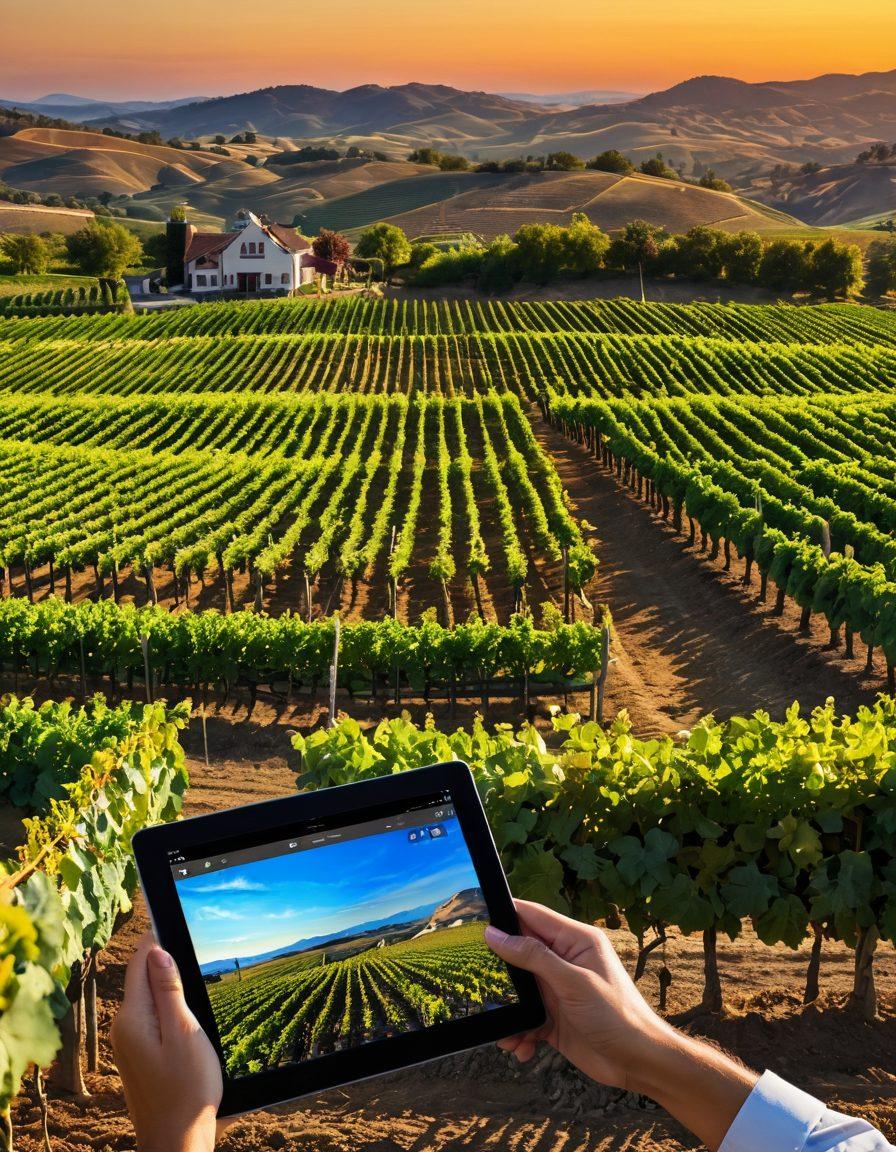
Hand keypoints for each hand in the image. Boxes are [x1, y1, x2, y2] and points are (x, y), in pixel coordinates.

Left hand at [112, 933, 226, 1151]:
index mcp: (133, 1018)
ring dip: (169, 984)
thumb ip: (169, 990)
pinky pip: (152, 1017)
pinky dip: (168, 1006)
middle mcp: (124, 1028)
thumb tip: (157, 951)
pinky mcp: (140, 1056)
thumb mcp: (185, 1032)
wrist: (178, 1143)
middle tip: (191, 942)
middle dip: (164, 960)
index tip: (168, 913)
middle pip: (142, 977)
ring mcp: (130, 1044)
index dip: (155, 937)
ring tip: (194, 972)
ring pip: (149, 998)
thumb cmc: (186, 1091)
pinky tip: (188, 1011)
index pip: (139, 962)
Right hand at [485, 899, 665, 1088]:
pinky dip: (519, 1032)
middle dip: (502, 970)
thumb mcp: (573, 982)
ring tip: (506, 1028)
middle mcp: (566, 961)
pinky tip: (521, 1045)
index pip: (534, 916)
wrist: (639, 1062)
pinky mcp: (555, 1018)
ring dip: (510, 1009)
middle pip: (521, 954)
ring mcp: (559, 990)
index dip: (507, 915)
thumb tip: (497, 935)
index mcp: (576, 941)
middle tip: (480, 980)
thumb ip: (534, 957)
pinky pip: (526, 1018)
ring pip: (520, 991)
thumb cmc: (618, 1016)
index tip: (478, 918)